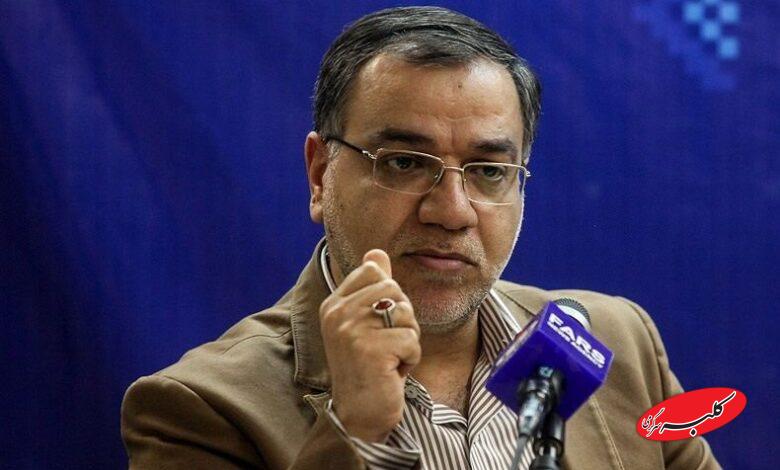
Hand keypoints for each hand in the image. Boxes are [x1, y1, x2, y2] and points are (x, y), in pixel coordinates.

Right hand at [319, 249, 420, 441]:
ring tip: (389, 359)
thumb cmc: (368, 368)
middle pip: (394, 290)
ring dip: (408, 339)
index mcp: (334, 304)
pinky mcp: (370, 350)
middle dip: (402, 320)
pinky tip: (392, 372)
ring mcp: (351, 331)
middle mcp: (338, 314)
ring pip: (406, 313)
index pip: (373, 271)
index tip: (378, 325)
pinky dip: (410, 359)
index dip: (389, 296)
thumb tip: (377, 252)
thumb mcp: (366, 323)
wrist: (359, 415)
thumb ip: (372, 287)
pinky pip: (411, 340)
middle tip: (386, 346)